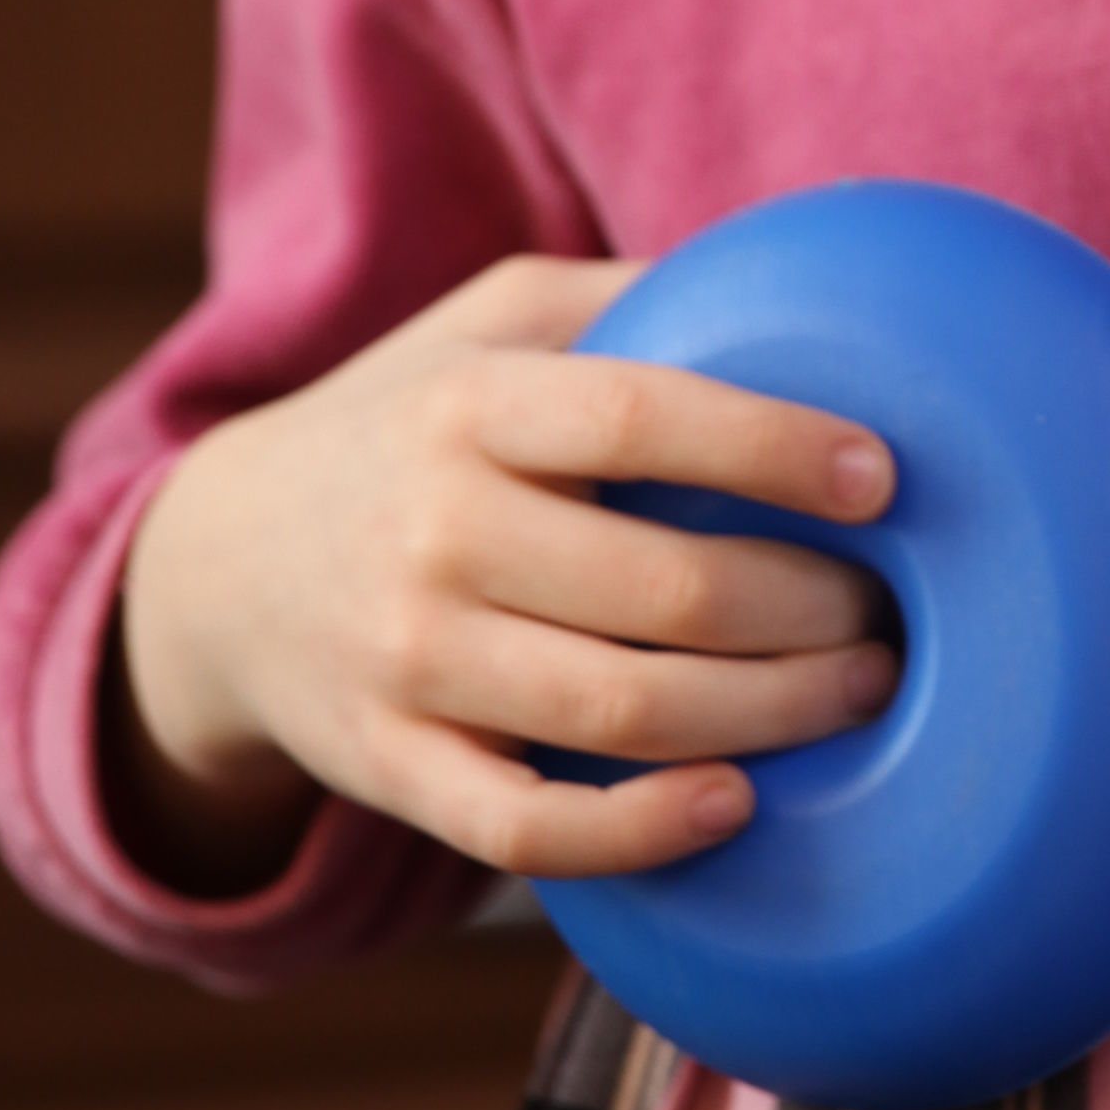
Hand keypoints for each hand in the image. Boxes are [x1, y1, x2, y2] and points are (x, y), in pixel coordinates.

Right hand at [108, 255, 899, 895]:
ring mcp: (406, 663)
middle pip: (663, 588)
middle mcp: (433, 532)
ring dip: (772, 713)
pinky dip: (642, 830)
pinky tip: (736, 801)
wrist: (217, 571)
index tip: (880, 473)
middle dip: (812, 606)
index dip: (769, 445)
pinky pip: (527, 829)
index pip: (636, 416)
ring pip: (622, 711)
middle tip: (892, 607)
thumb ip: (626, 296)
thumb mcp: (486, 324)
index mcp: (467, 408)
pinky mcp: (389, 769)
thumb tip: (804, 278)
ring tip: (860, 689)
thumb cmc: (407, 427)